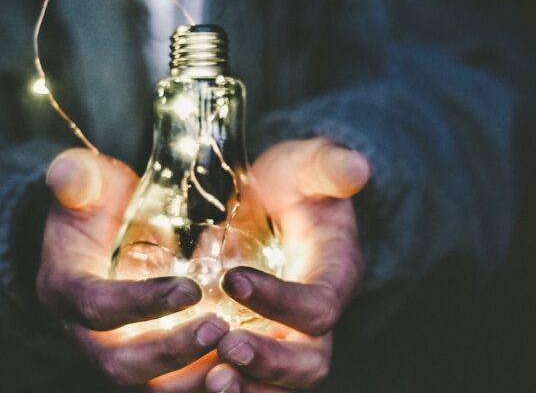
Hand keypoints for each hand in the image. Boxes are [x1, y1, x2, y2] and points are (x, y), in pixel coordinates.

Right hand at [38, 148, 229, 388]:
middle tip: (220, 329)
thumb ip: (78, 178)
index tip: (190, 289)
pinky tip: (247, 361)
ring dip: (195, 374)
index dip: (140, 303)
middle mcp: (86, 332)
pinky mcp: (149, 358)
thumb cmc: (96, 204)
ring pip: (153, 383)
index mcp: (65, 290)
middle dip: (170, 353)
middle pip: (121, 364)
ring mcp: (118, 350)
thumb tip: (66, 173)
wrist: (100, 232)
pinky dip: (208, 376)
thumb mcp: (85, 183)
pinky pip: (177, 380)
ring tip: (241, 351)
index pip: (96, 307)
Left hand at [206, 138, 370, 391]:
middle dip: (270, 363)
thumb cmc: (294, 184)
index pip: (318, 306)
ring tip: (212, 384)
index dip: (280, 301)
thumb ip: (328, 166)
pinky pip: (246, 380)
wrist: (276, 203)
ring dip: (247, 390)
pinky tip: (180, 381)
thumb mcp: (309, 166)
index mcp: (334, 277)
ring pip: (277, 386)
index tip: (232, 280)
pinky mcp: (254, 344)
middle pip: (308, 364)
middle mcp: (313, 320)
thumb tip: (355, 166)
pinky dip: (218, 385)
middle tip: (227, 348)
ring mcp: (283, 338)